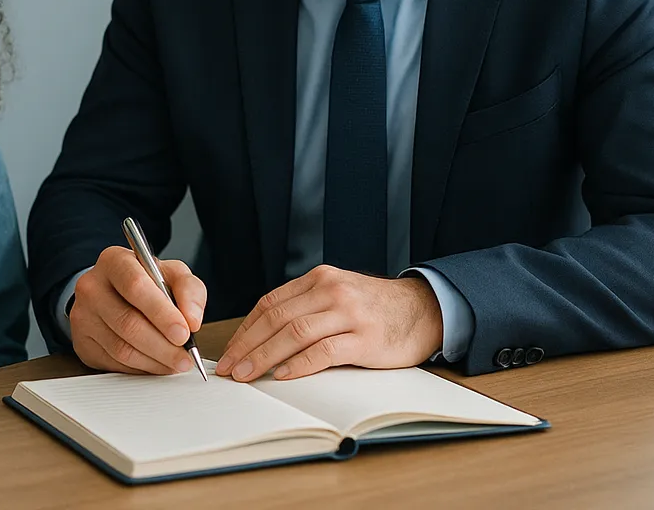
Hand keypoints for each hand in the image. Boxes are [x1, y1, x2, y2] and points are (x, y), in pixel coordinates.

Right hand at [70, 245, 206, 374]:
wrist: (113, 293)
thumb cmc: (146, 283)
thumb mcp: (172, 274)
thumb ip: (189, 290)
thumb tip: (192, 320)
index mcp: (114, 261)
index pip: (135, 286)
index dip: (161, 313)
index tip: (184, 332)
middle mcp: (92, 286)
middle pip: (128, 322)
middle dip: (163, 345)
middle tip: (185, 356)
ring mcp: (83, 316)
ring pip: (121, 348)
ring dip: (155, 361)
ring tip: (176, 362)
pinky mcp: (82, 343)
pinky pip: (114, 363)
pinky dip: (141, 368)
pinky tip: (156, 364)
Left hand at [215, 266, 442, 381]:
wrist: (423, 310)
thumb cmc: (375, 308)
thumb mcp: (337, 294)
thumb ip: (306, 306)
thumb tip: (264, 336)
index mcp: (318, 279)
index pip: (270, 303)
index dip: (246, 329)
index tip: (230, 350)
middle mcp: (330, 290)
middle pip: (277, 318)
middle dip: (248, 345)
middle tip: (230, 367)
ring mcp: (348, 313)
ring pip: (294, 333)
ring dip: (265, 356)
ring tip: (247, 374)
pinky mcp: (364, 337)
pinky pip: (324, 351)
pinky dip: (299, 364)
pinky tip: (283, 375)